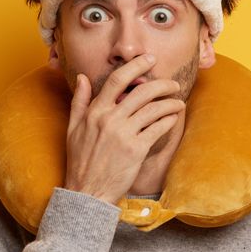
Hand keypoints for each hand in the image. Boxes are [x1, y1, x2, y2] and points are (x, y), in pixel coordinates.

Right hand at [62, 54, 185, 205]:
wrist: (87, 191)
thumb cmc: (80, 161)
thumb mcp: (72, 128)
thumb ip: (79, 101)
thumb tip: (82, 77)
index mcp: (94, 112)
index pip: (116, 80)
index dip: (136, 66)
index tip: (150, 59)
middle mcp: (109, 119)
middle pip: (142, 92)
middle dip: (162, 84)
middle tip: (173, 83)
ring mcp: (123, 134)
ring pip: (154, 109)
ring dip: (170, 102)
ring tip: (178, 102)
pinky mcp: (136, 150)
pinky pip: (158, 128)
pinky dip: (169, 120)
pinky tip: (174, 118)